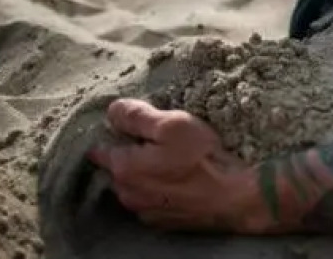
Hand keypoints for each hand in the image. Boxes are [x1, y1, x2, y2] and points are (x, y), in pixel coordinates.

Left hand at [87, 99, 265, 233]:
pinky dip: (157, 190)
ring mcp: (143, 211)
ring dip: (143, 174)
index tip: (123, 126)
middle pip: (117, 169)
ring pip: (133, 187)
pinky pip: (150, 201)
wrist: (233, 197)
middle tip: (154, 141)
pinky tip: (176, 181)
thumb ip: (138, 116)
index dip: (110, 136)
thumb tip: (112, 110)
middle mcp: (126, 193)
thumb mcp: (172, 124)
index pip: (99, 150)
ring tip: (167, 161)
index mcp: (124, 167)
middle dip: (129, 155)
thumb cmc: (201, 157)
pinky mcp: (161, 222)